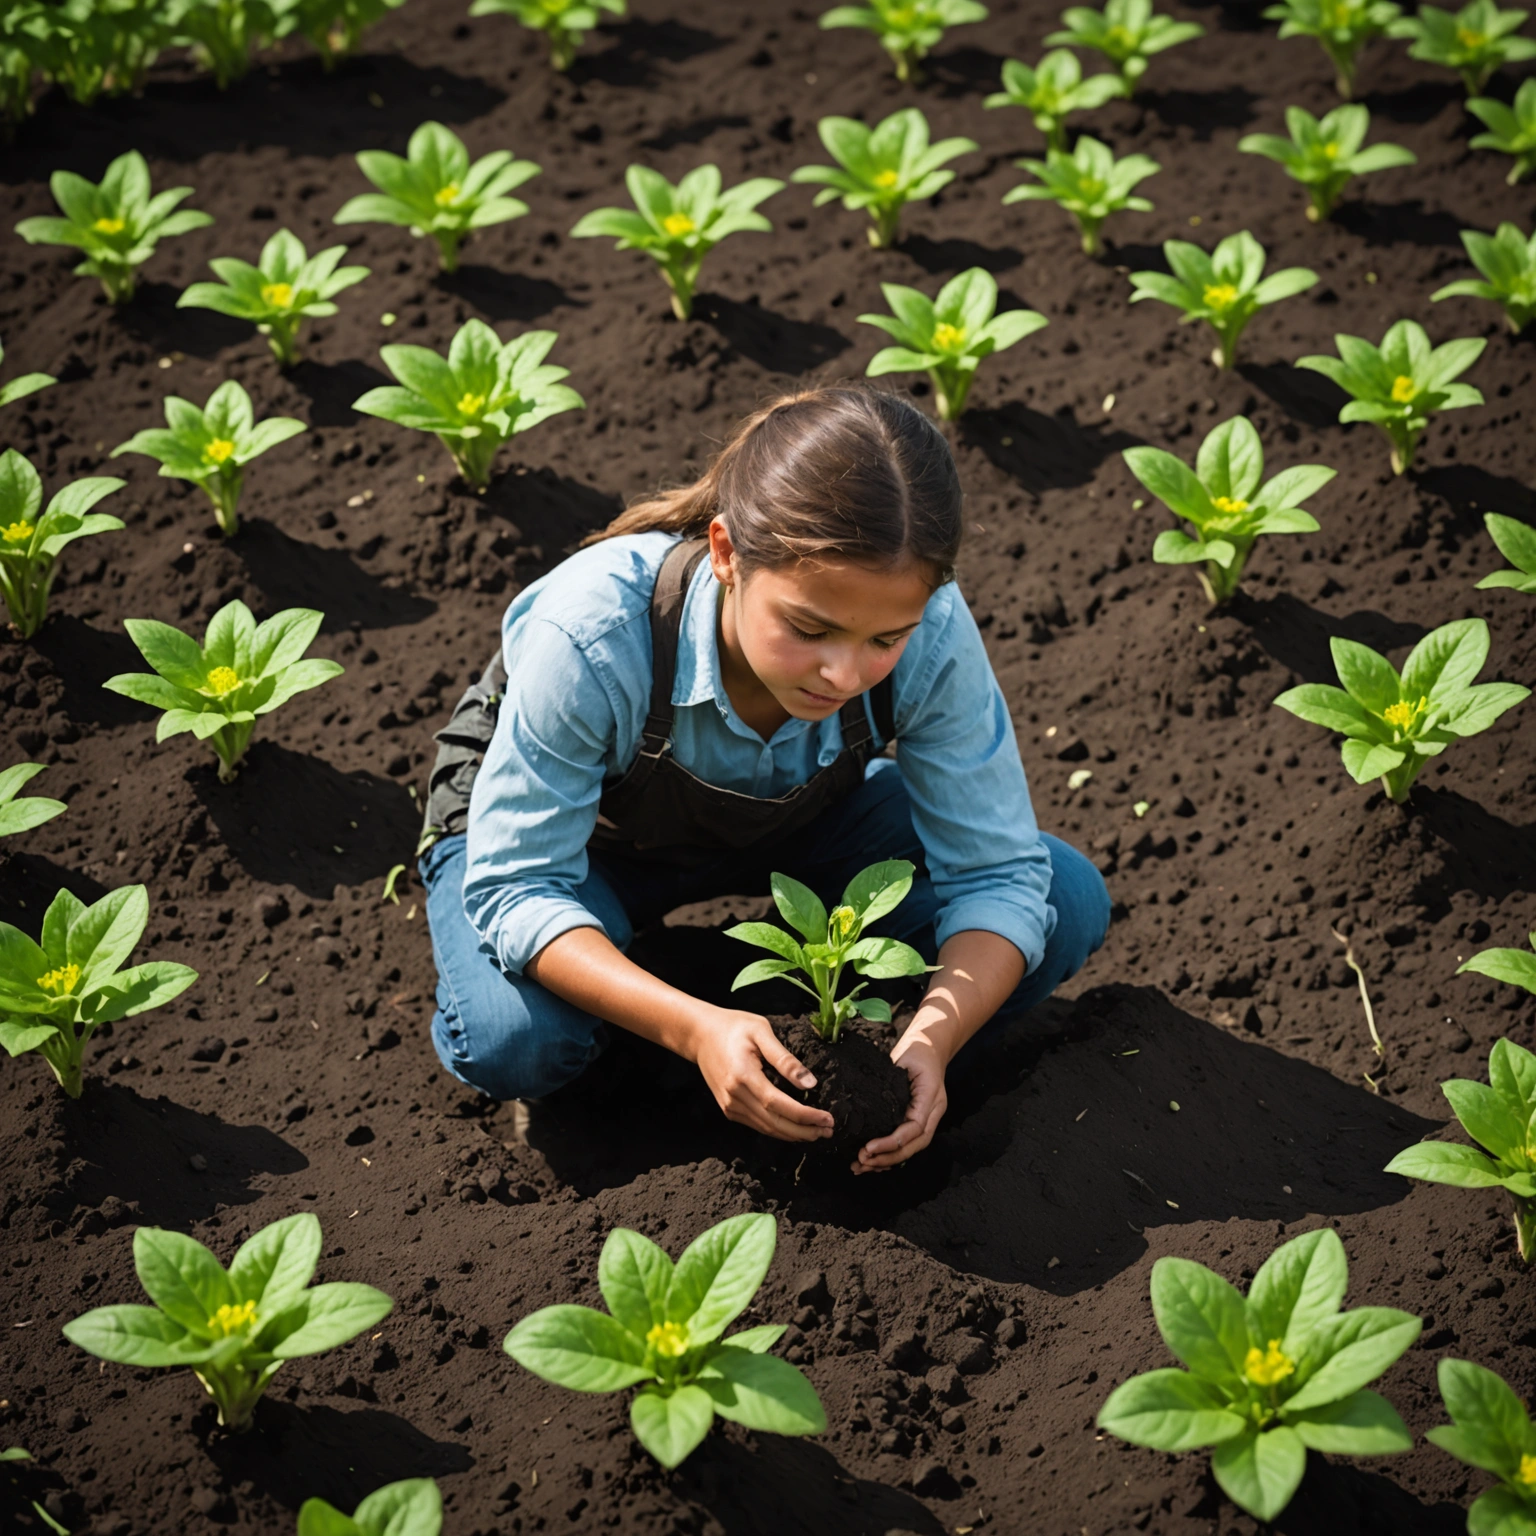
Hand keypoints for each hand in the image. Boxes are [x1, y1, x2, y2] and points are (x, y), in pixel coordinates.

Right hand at [688, 1007, 835, 1142]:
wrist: (700, 1034)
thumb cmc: (734, 1027)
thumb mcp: (761, 1031)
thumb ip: (785, 1059)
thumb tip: (810, 1083)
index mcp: (743, 1075)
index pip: (778, 1104)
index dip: (805, 1116)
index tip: (826, 1119)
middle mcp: (734, 1096)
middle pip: (774, 1123)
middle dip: (804, 1131)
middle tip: (828, 1130)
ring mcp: (730, 1105)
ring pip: (766, 1128)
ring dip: (794, 1134)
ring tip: (818, 1131)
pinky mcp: (729, 1109)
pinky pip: (758, 1125)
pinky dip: (778, 1129)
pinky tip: (795, 1128)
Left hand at [853, 1028, 947, 1173]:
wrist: (929, 1047)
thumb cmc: (918, 1052)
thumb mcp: (908, 1061)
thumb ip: (895, 1083)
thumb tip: (871, 1105)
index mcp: (931, 1101)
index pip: (914, 1129)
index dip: (892, 1142)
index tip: (869, 1147)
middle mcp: (931, 1115)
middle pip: (913, 1146)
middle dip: (887, 1158)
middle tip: (862, 1161)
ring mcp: (925, 1120)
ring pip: (909, 1150)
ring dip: (885, 1162)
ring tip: (861, 1167)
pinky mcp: (914, 1121)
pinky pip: (904, 1144)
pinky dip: (888, 1155)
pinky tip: (871, 1162)